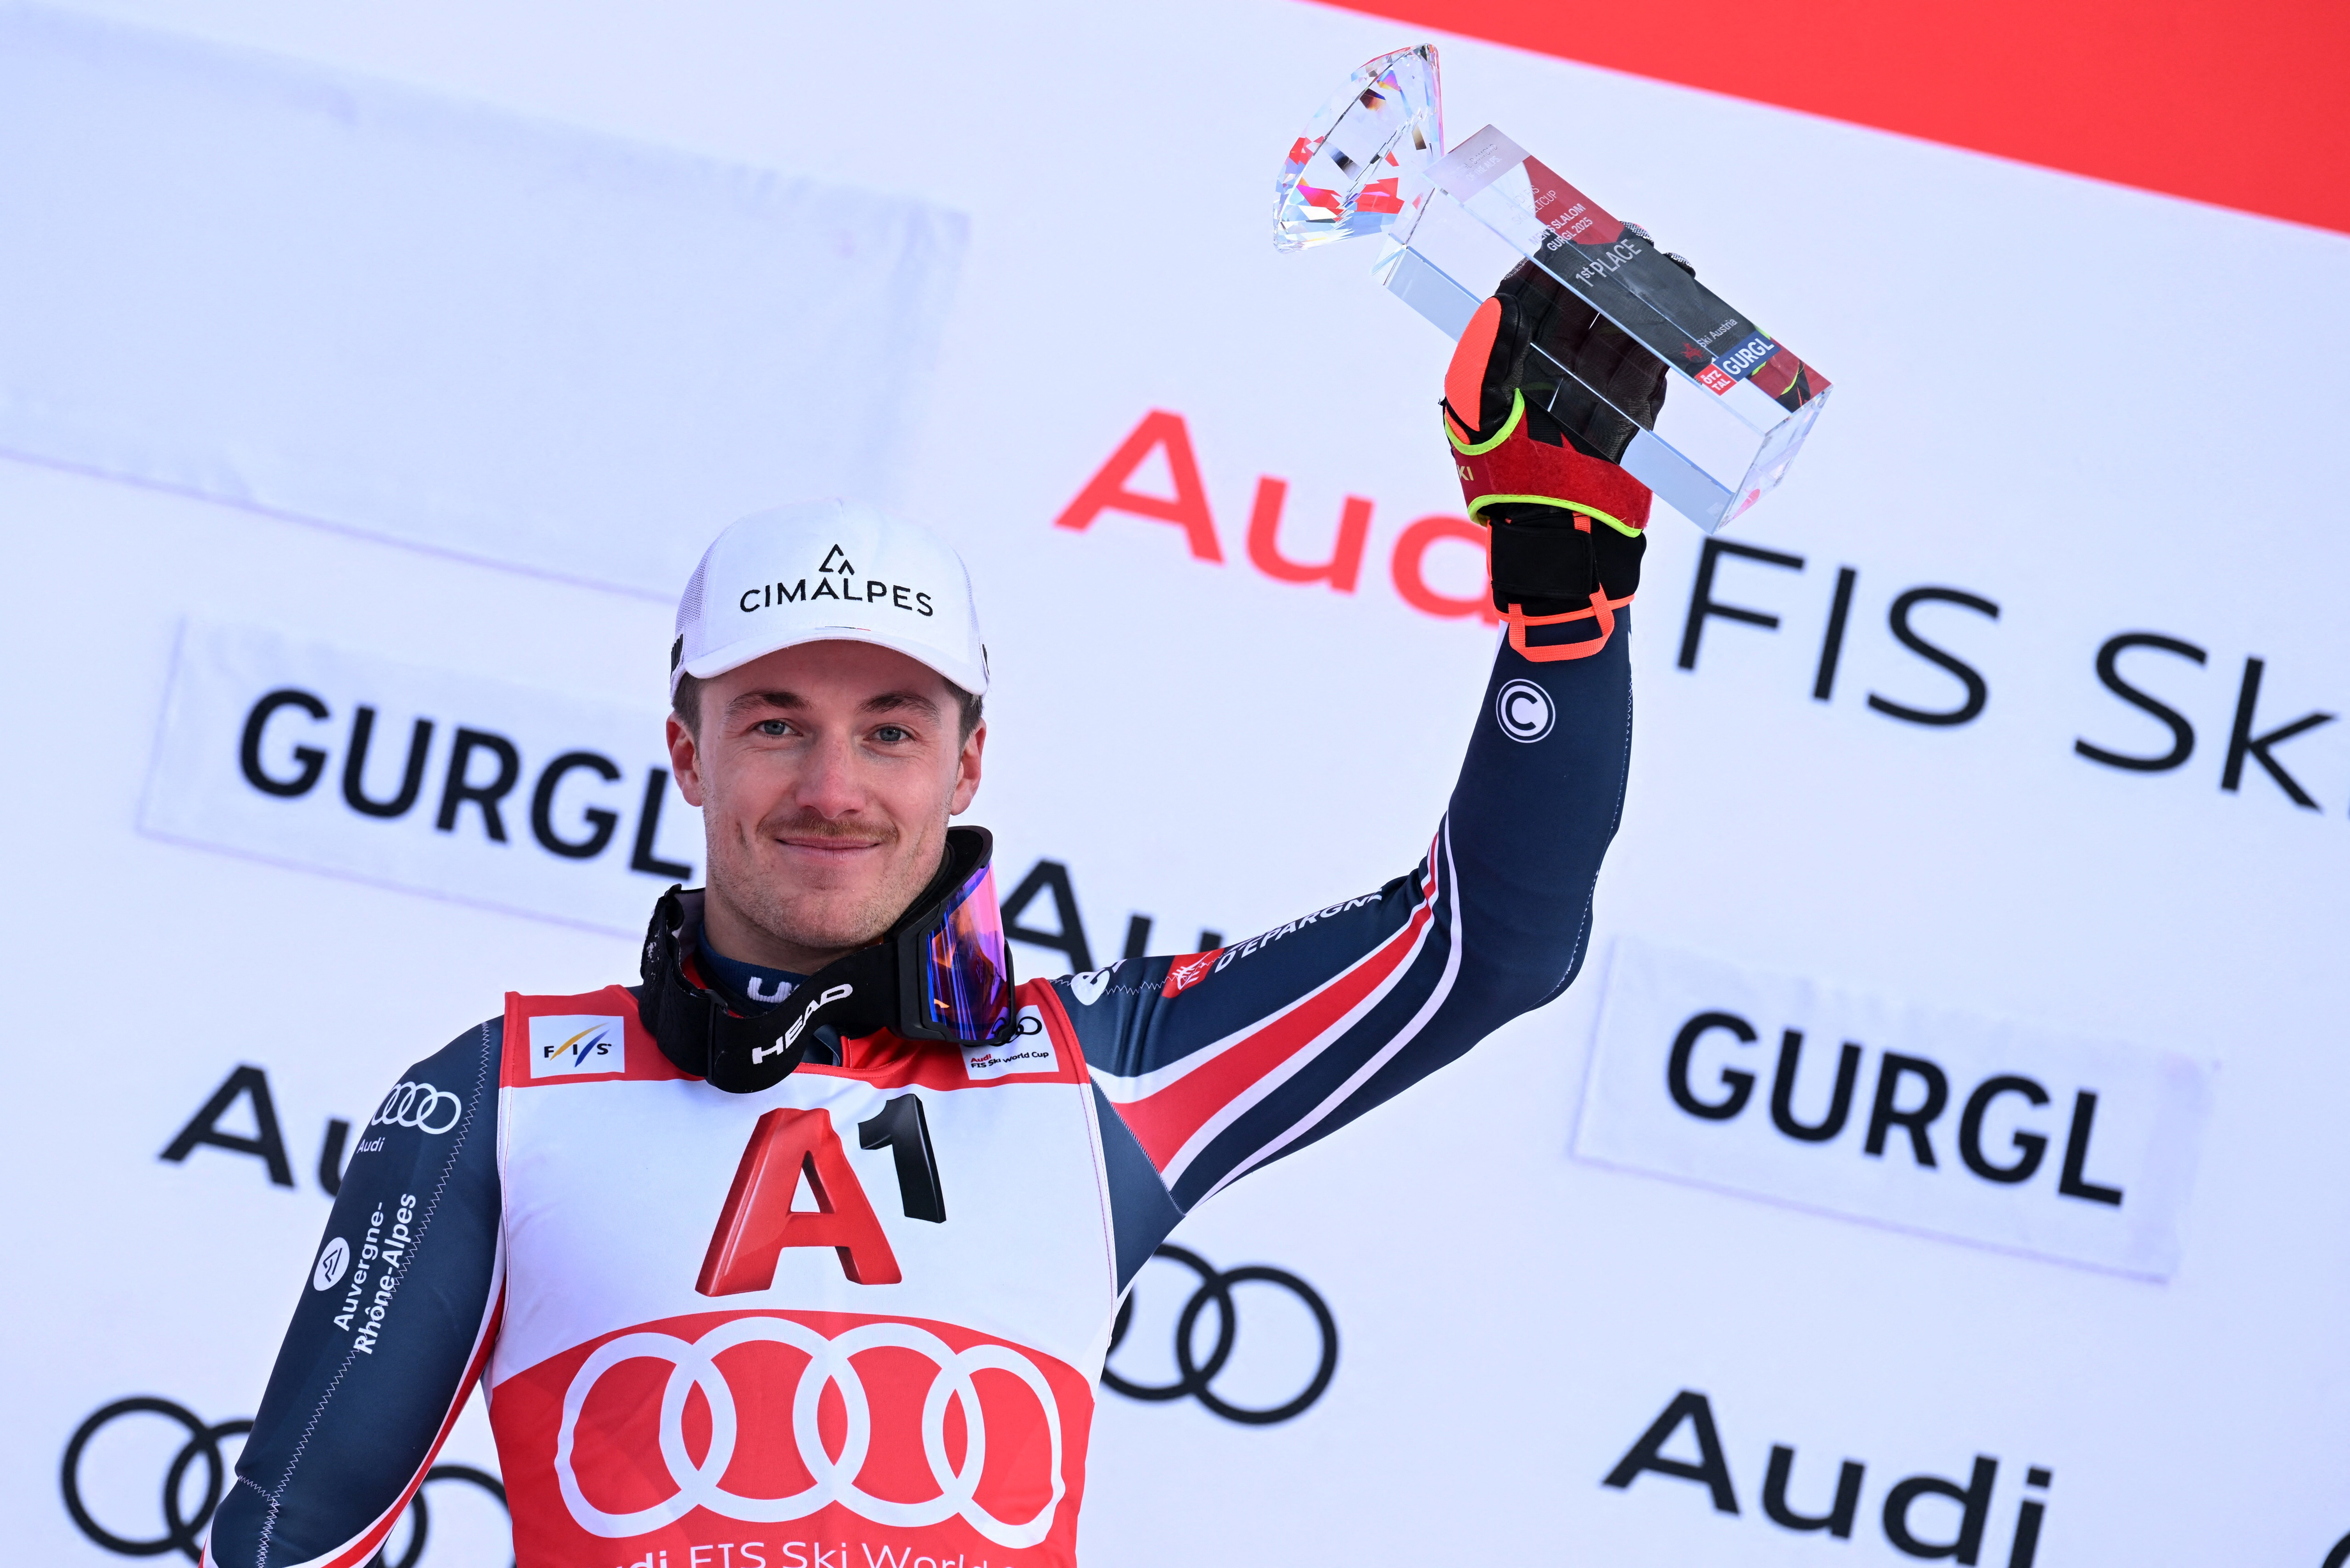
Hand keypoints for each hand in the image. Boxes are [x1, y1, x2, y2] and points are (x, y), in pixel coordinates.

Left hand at [1439, 248, 1696, 658]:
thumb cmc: (1510, 491)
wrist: (1561, 552)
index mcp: (1502, 378)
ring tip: (1667, 265)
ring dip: (1641, 301)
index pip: (1519, 308)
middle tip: (1630, 239)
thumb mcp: (1483, 422)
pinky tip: (1682, 313)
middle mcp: (1545, 385)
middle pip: (1575, 314)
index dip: (1540, 271)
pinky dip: (1664, 344)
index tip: (1562, 239)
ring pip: (1617, 337)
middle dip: (1602, 275)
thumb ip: (1490, 365)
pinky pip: (1647, 374)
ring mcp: (1588, 403)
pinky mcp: (1626, 424)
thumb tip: (1506, 308)